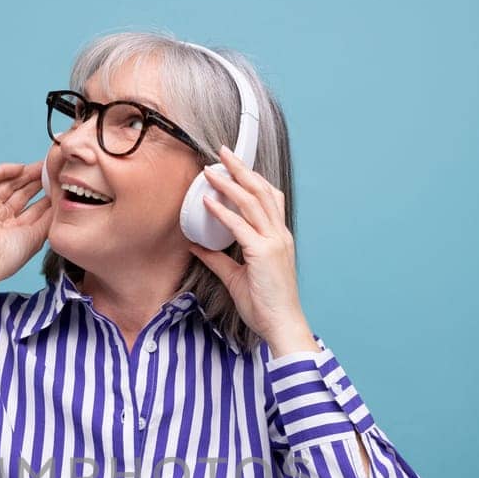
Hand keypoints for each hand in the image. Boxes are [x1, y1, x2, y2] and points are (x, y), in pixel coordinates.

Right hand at [0, 161, 53, 289]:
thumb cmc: (9, 255)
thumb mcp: (37, 236)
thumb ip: (49, 217)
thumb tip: (59, 201)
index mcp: (13, 231)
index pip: (32, 208)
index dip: (46, 197)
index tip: (60, 188)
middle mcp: (1, 218)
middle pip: (21, 193)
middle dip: (37, 182)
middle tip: (53, 171)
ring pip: (8, 183)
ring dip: (25, 173)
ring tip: (43, 166)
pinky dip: (5, 170)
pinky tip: (21, 168)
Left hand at [186, 145, 314, 350]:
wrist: (281, 325)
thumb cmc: (265, 305)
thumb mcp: (236, 278)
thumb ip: (218, 259)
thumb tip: (197, 246)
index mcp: (277, 237)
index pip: (268, 198)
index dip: (251, 178)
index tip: (234, 166)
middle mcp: (278, 234)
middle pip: (261, 191)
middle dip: (241, 169)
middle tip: (223, 152)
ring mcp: (273, 242)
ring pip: (252, 202)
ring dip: (230, 182)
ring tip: (211, 170)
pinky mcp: (263, 253)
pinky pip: (240, 226)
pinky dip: (223, 212)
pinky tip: (208, 202)